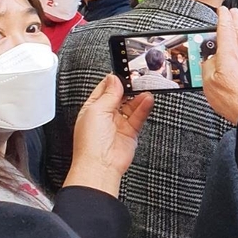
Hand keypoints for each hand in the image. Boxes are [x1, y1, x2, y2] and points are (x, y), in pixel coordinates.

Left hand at [65, 74, 153, 195]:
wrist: (101, 165)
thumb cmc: (90, 142)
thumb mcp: (97, 110)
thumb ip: (109, 94)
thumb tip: (114, 79)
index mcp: (92, 109)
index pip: (104, 89)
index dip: (114, 81)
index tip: (124, 72)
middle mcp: (105, 116)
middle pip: (120, 96)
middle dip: (128, 88)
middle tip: (138, 79)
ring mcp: (118, 124)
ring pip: (131, 106)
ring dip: (138, 97)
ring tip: (146, 89)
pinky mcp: (130, 132)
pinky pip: (139, 116)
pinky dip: (144, 107)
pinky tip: (147, 100)